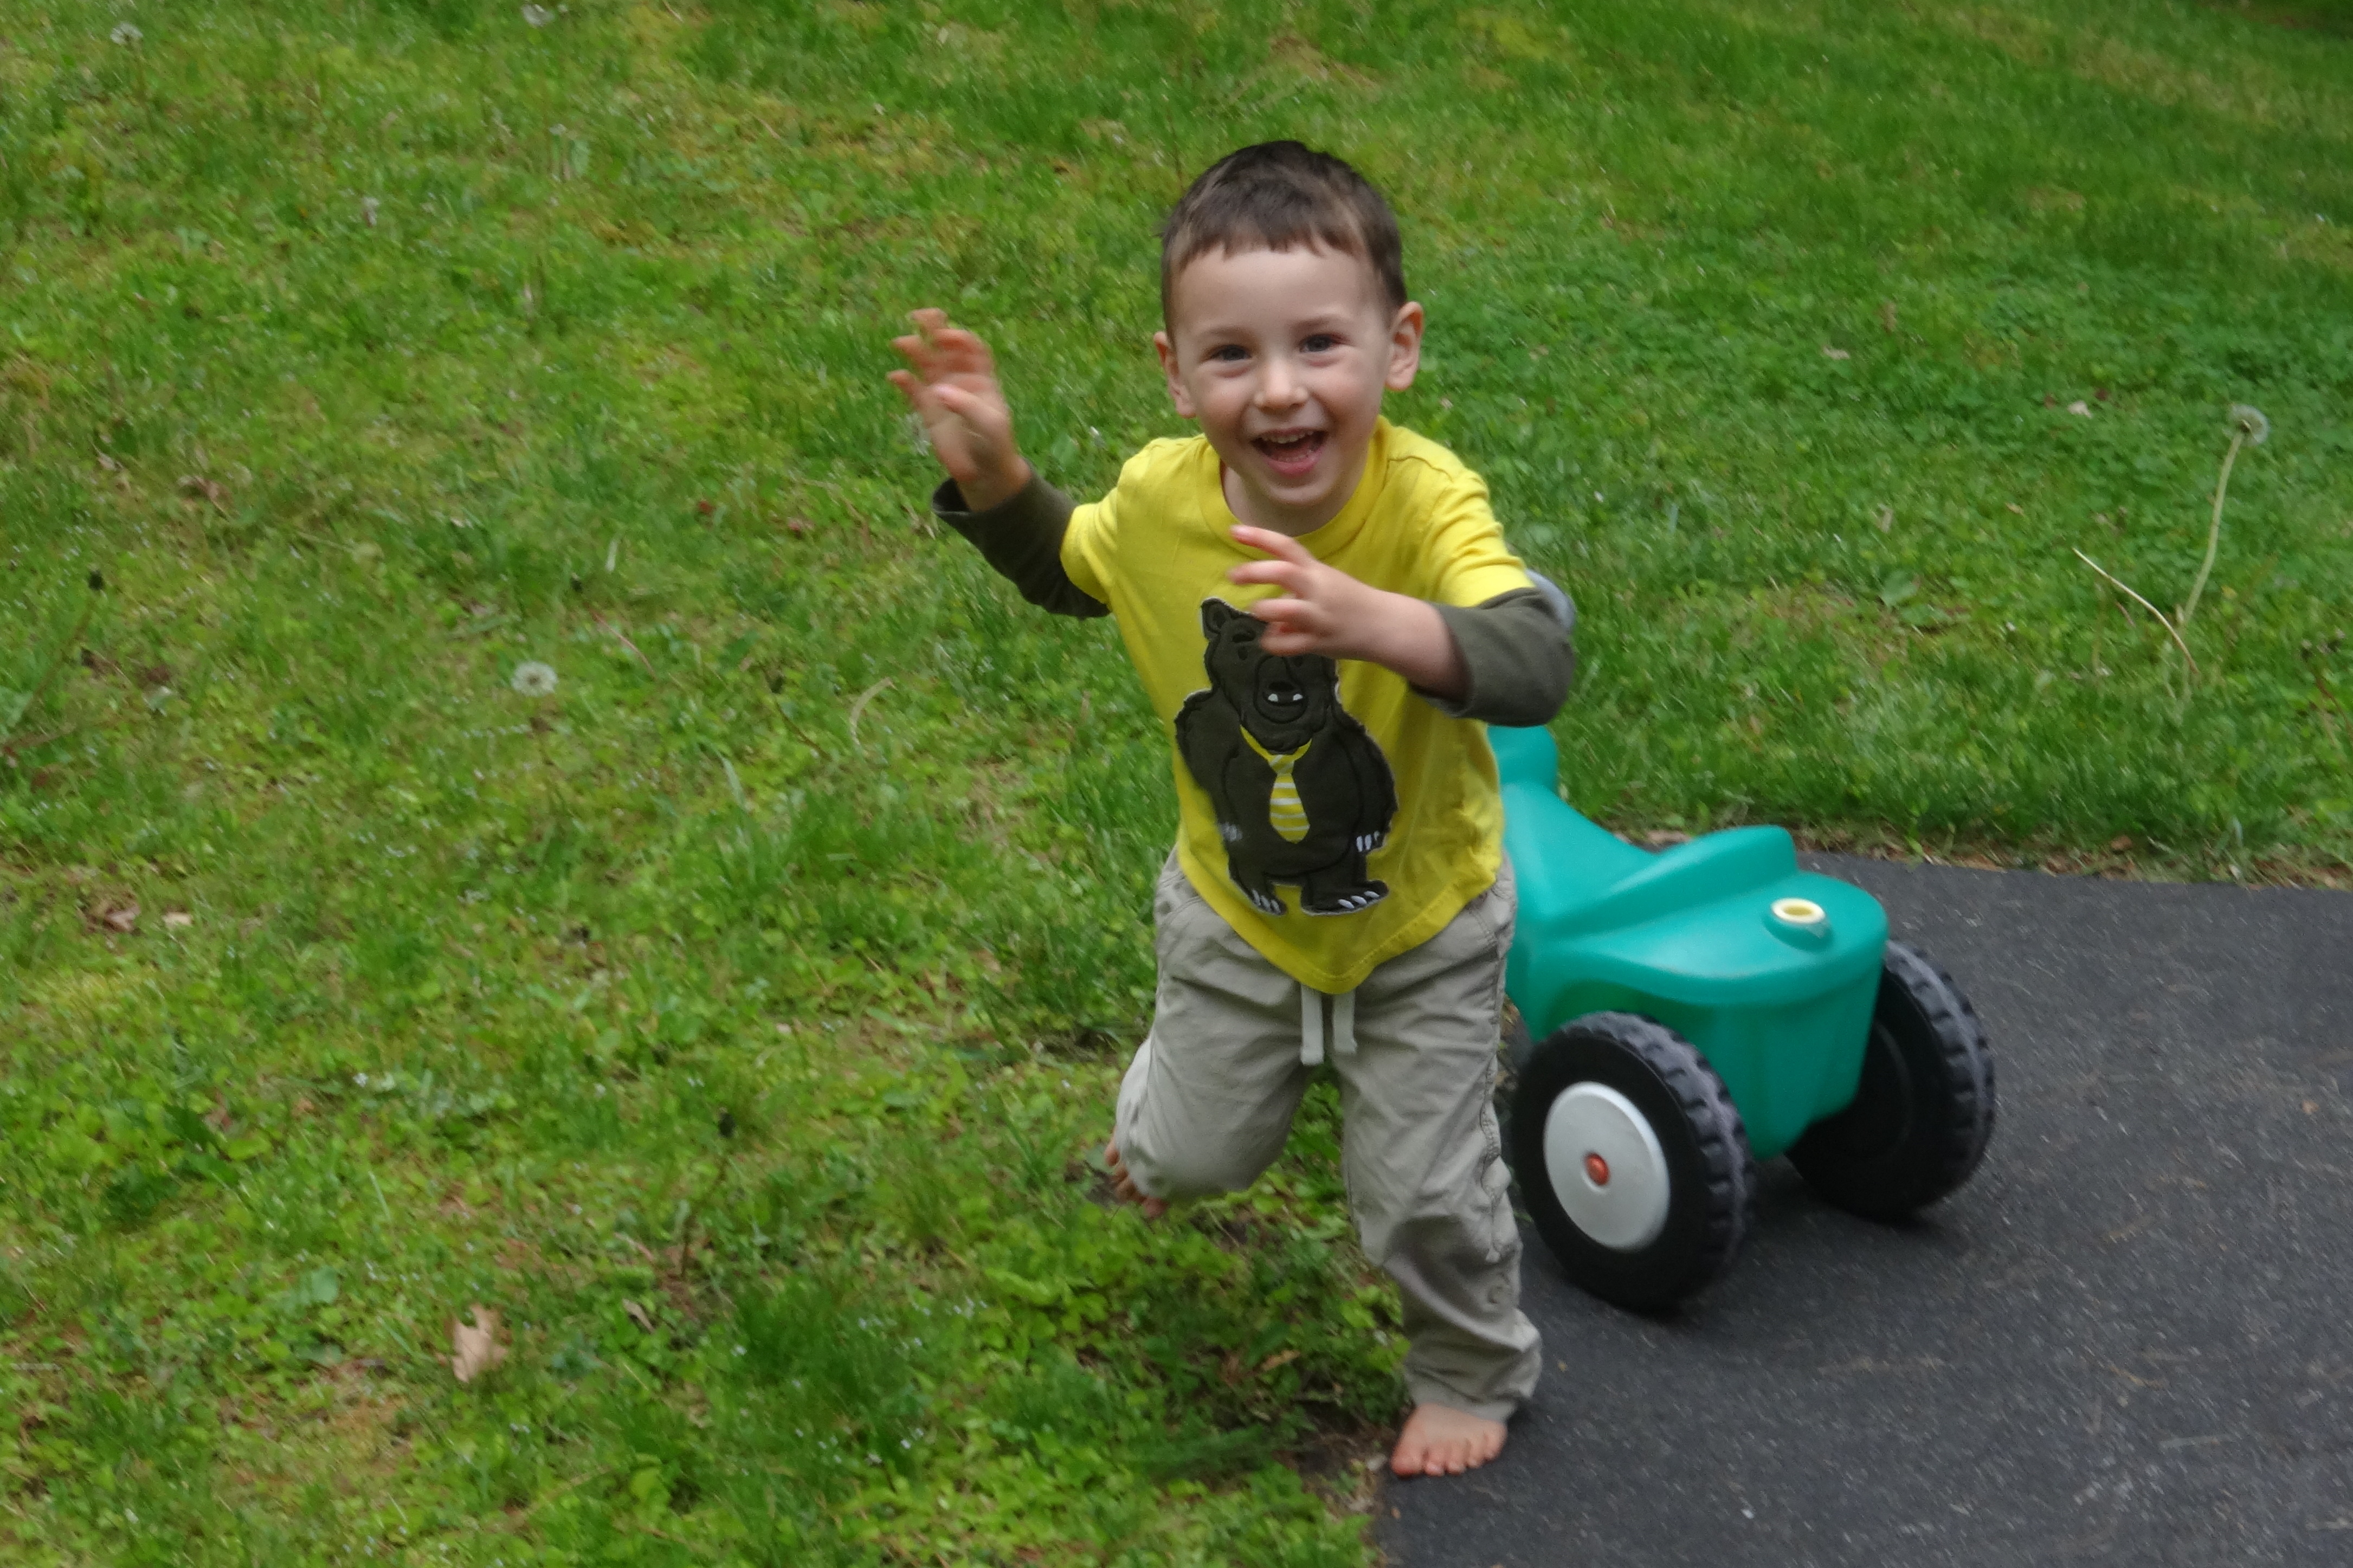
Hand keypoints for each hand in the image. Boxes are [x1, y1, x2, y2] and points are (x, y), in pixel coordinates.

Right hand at [887, 308, 1031, 510]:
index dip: (959, 338)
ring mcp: (941, 390)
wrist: (983, 470)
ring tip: (900, 342)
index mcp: (981, 376)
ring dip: (914, 349)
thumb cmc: (994, 443)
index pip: (971, 347)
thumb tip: (940, 391)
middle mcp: (960, 377)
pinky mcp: (927, 408)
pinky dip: (904, 381)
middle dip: (933, 329)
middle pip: (945, 346)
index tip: (946, 337)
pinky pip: (913, 389)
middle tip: (918, 315)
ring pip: (925, 362)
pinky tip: (895, 376)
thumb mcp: (989, 425)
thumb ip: (968, 406)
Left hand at [1226, 526, 1467, 698]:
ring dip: (1264, 610)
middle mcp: (1317, 589)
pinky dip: (1273, 643)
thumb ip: (1294, 594)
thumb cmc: (1350, 602)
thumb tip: (1271, 615)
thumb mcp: (1323, 587)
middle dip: (1254, 572)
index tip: (1233, 531)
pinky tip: (1270, 641)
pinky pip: (1289, 644)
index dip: (1259, 537)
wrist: (1385, 625)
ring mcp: (1319, 616)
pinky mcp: (1321, 642)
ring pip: (1285, 610)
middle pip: (1283, 572)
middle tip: (1233, 575)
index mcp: (1316, 571)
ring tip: (1257, 611)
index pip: (1287, 546)